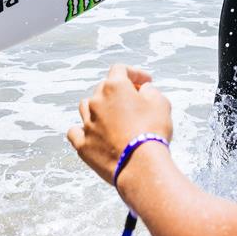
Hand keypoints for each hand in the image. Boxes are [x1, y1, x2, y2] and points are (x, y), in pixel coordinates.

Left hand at [67, 64, 172, 183]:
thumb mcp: (161, 103)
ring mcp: (87, 123)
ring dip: (98, 108)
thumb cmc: (153, 131)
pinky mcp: (83, 144)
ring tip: (112, 117)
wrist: (140, 166)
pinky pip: (75, 132)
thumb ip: (150, 91)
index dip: (134, 73)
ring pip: (86, 107)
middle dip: (119, 92)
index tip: (146, 82)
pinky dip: (83, 130)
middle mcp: (96, 102)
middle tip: (134, 102)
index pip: (120, 69)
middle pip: (103, 88)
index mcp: (114, 87)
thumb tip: (143, 90)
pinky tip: (92, 133)